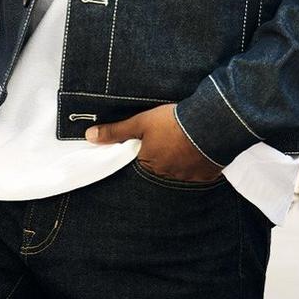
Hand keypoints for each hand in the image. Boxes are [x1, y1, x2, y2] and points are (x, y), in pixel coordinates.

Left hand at [85, 103, 223, 181]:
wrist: (209, 124)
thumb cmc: (172, 123)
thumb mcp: (140, 122)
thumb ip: (115, 132)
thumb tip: (89, 136)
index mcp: (150, 163)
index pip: (142, 162)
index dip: (146, 150)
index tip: (154, 141)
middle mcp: (168, 175)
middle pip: (161, 167)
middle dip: (164, 156)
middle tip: (171, 139)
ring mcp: (188, 177)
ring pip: (181, 170)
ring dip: (182, 160)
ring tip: (186, 142)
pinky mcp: (207, 174)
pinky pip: (200, 172)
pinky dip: (199, 163)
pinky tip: (201, 150)